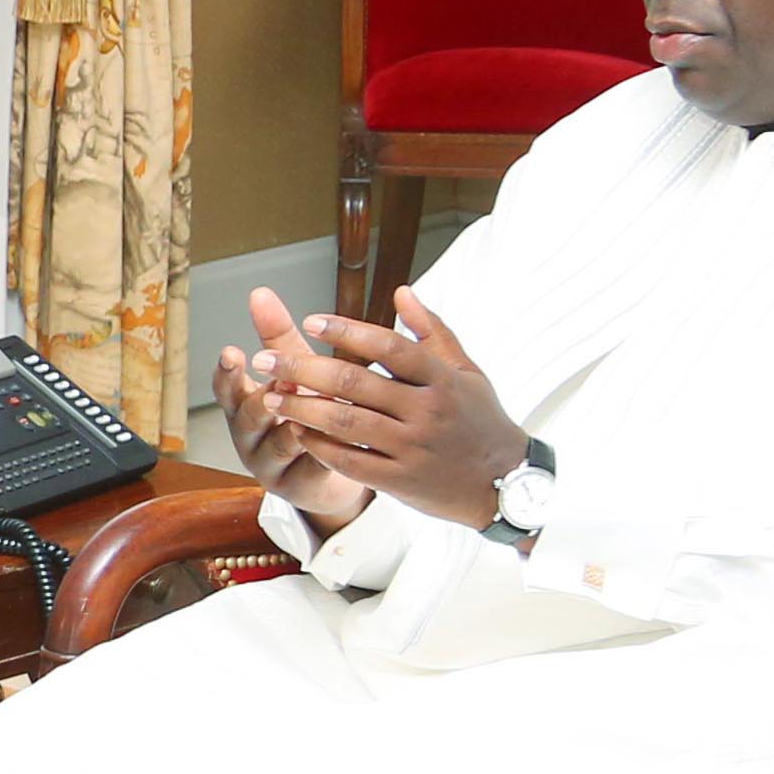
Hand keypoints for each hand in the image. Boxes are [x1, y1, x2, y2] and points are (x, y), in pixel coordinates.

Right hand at [218, 288, 369, 536]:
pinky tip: (341, 441)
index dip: (227, 372)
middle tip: (280, 384)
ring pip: (278, 444)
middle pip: (246, 417)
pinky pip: (310, 470)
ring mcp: (268, 465)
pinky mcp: (296, 488)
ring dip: (295, 425)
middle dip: (262, 399)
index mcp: (242, 405)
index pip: (225, 387)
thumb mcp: (292, 373)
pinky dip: (324, 454)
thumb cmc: (307, 414)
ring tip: (313, 411)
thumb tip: (259, 292)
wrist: (328, 474)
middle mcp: (248, 436)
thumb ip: (276, 337)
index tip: (233, 353)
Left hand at [258, 286, 531, 528]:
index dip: (347, 331)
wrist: (507, 482)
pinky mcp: (402, 480)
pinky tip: (296, 432)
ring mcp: (413, 448)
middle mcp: (427, 411)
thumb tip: (401, 291)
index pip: (389, 347)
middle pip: (356, 383)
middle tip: (266, 360)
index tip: (309, 322)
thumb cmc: (481, 419)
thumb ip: (432, 331)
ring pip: (347, 423)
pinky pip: (351, 462)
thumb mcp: (466, 371)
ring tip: (270, 396)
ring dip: (302, 409)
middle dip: (303, 369)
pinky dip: (320, 446)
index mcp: (442, 379)